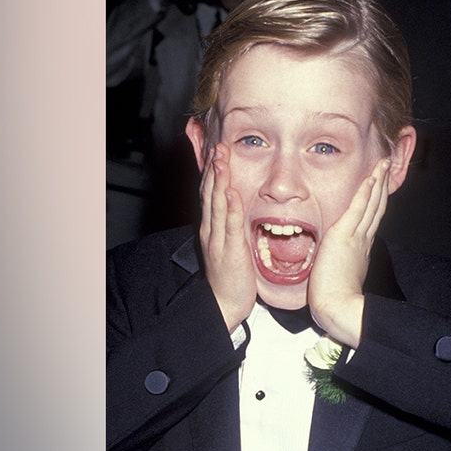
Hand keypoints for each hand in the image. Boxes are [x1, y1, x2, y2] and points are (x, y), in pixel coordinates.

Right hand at [199, 143, 256, 332]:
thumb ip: (232, 225)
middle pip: (210, 193)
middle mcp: (211, 230)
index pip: (210, 194)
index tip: (218, 152)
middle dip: (214, 168)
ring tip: (221, 160)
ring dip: (219, 181)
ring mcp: (219, 240)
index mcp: (212, 228)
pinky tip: (232, 193)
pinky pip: (230, 226)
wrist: (223, 303)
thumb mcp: (230, 244)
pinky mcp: (230, 251)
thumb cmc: (230, 276)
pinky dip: (231, 208)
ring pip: (217, 204)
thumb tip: (240, 206)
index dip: (213, 172)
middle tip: (218, 146)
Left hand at [307, 158, 391, 348]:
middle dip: (382, 185)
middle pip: (376, 207)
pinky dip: (365, 192)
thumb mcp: (340, 278)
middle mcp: (363, 241)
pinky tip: (370, 178)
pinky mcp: (344, 236)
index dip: (377, 202)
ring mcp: (356, 237)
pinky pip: (357, 208)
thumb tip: (335, 265)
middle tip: (387, 167)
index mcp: (361, 250)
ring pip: (371, 204)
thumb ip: (341, 266)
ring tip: (383, 164)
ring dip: (377, 181)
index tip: (380, 188)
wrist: (338, 307)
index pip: (371, 220)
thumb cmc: (335, 300)